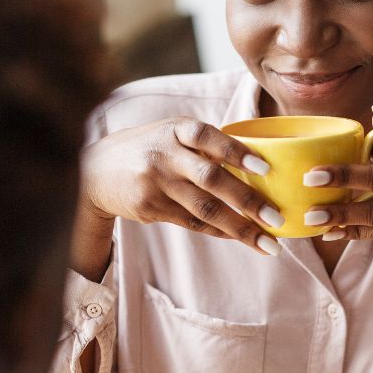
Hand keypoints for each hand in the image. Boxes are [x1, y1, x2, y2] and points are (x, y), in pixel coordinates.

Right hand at [73, 118, 282, 278]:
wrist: (94, 171)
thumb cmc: (148, 148)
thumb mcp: (170, 133)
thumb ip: (205, 144)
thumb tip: (258, 163)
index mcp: (175, 129)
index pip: (208, 137)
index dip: (236, 152)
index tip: (266, 168)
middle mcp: (165, 155)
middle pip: (211, 180)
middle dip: (248, 201)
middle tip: (278, 218)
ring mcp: (156, 183)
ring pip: (205, 209)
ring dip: (241, 228)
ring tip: (268, 243)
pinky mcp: (150, 208)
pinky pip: (193, 223)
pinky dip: (220, 231)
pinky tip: (241, 238)